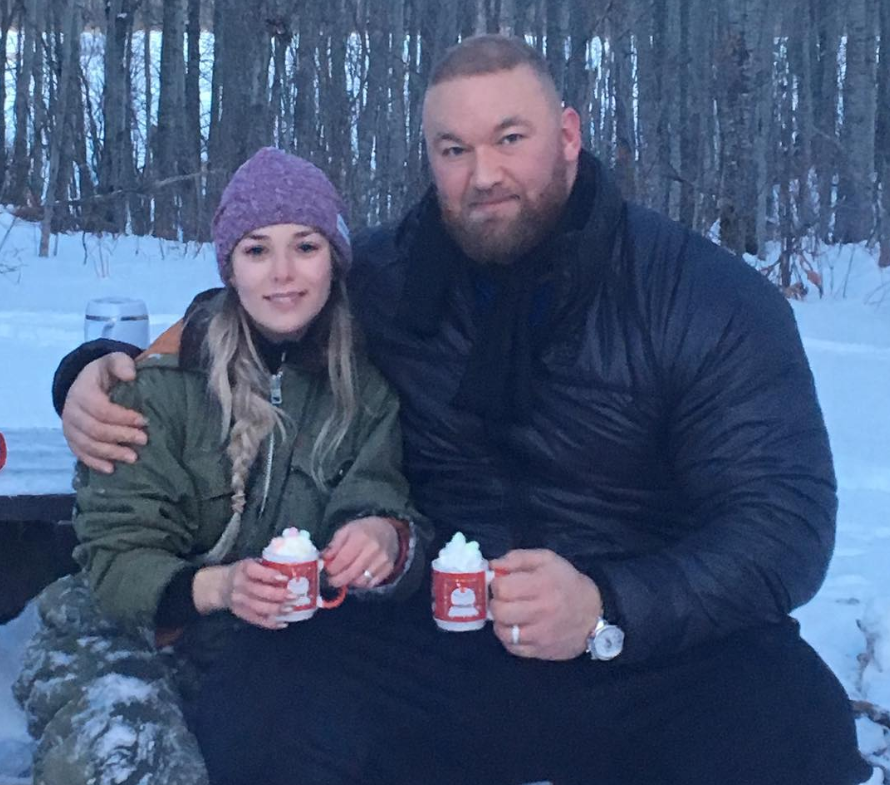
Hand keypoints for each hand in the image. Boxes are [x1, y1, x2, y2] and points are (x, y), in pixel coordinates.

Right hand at [62, 352, 146, 472]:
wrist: (86, 383)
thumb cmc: (105, 374)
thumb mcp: (113, 361)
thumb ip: (121, 363)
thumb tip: (131, 375)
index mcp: (82, 392)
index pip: (101, 409)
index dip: (123, 417)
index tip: (144, 421)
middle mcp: (71, 411)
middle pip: (95, 430)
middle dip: (121, 436)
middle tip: (144, 440)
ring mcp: (69, 427)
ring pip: (88, 445)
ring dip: (111, 453)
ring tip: (133, 457)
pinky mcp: (71, 439)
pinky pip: (80, 454)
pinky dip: (95, 463)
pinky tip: (112, 469)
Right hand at [193, 561, 291, 629]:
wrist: (221, 586)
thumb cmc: (244, 572)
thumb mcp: (252, 563)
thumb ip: (268, 566)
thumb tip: (293, 568)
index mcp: (244, 569)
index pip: (256, 572)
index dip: (270, 575)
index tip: (285, 578)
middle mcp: (239, 585)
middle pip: (260, 592)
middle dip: (279, 595)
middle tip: (294, 596)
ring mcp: (239, 601)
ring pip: (259, 607)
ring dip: (277, 609)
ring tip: (291, 608)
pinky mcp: (240, 613)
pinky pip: (256, 620)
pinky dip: (270, 623)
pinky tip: (284, 623)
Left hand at [322, 517, 400, 588]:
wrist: (388, 531)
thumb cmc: (364, 530)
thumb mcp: (347, 530)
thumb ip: (334, 544)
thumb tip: (324, 558)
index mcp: (361, 537)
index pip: (342, 560)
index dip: (332, 568)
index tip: (327, 570)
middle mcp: (373, 550)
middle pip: (351, 573)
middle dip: (338, 580)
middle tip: (332, 580)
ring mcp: (382, 561)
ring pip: (361, 581)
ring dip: (350, 582)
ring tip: (345, 576)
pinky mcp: (388, 568)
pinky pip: (371, 583)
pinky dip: (362, 583)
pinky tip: (357, 577)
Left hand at [488, 549, 602, 660]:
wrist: (592, 613)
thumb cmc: (566, 582)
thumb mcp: (546, 560)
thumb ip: (517, 558)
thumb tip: (492, 565)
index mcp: (541, 585)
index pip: (502, 588)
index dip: (498, 583)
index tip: (504, 583)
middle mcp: (541, 612)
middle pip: (500, 611)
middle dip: (496, 603)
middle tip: (504, 600)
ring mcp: (541, 635)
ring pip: (503, 632)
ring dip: (500, 622)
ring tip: (509, 614)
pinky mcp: (541, 651)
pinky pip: (513, 648)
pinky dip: (509, 638)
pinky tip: (516, 628)